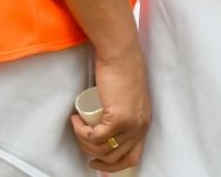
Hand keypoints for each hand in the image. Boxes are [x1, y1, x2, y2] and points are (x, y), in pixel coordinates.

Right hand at [70, 44, 150, 171]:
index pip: (132, 158)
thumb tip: (107, 130)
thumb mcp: (129, 99)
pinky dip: (81, 132)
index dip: (113, 166)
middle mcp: (141, 127)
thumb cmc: (122, 70)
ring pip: (101, 148)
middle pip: (115, 158)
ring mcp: (131, 124)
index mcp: (144, 124)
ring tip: (78, 124)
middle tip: (82, 140)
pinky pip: (94, 137)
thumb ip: (125, 114)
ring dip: (84, 141)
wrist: (121, 54)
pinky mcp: (118, 118)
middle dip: (93, 153)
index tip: (96, 161)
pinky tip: (76, 119)